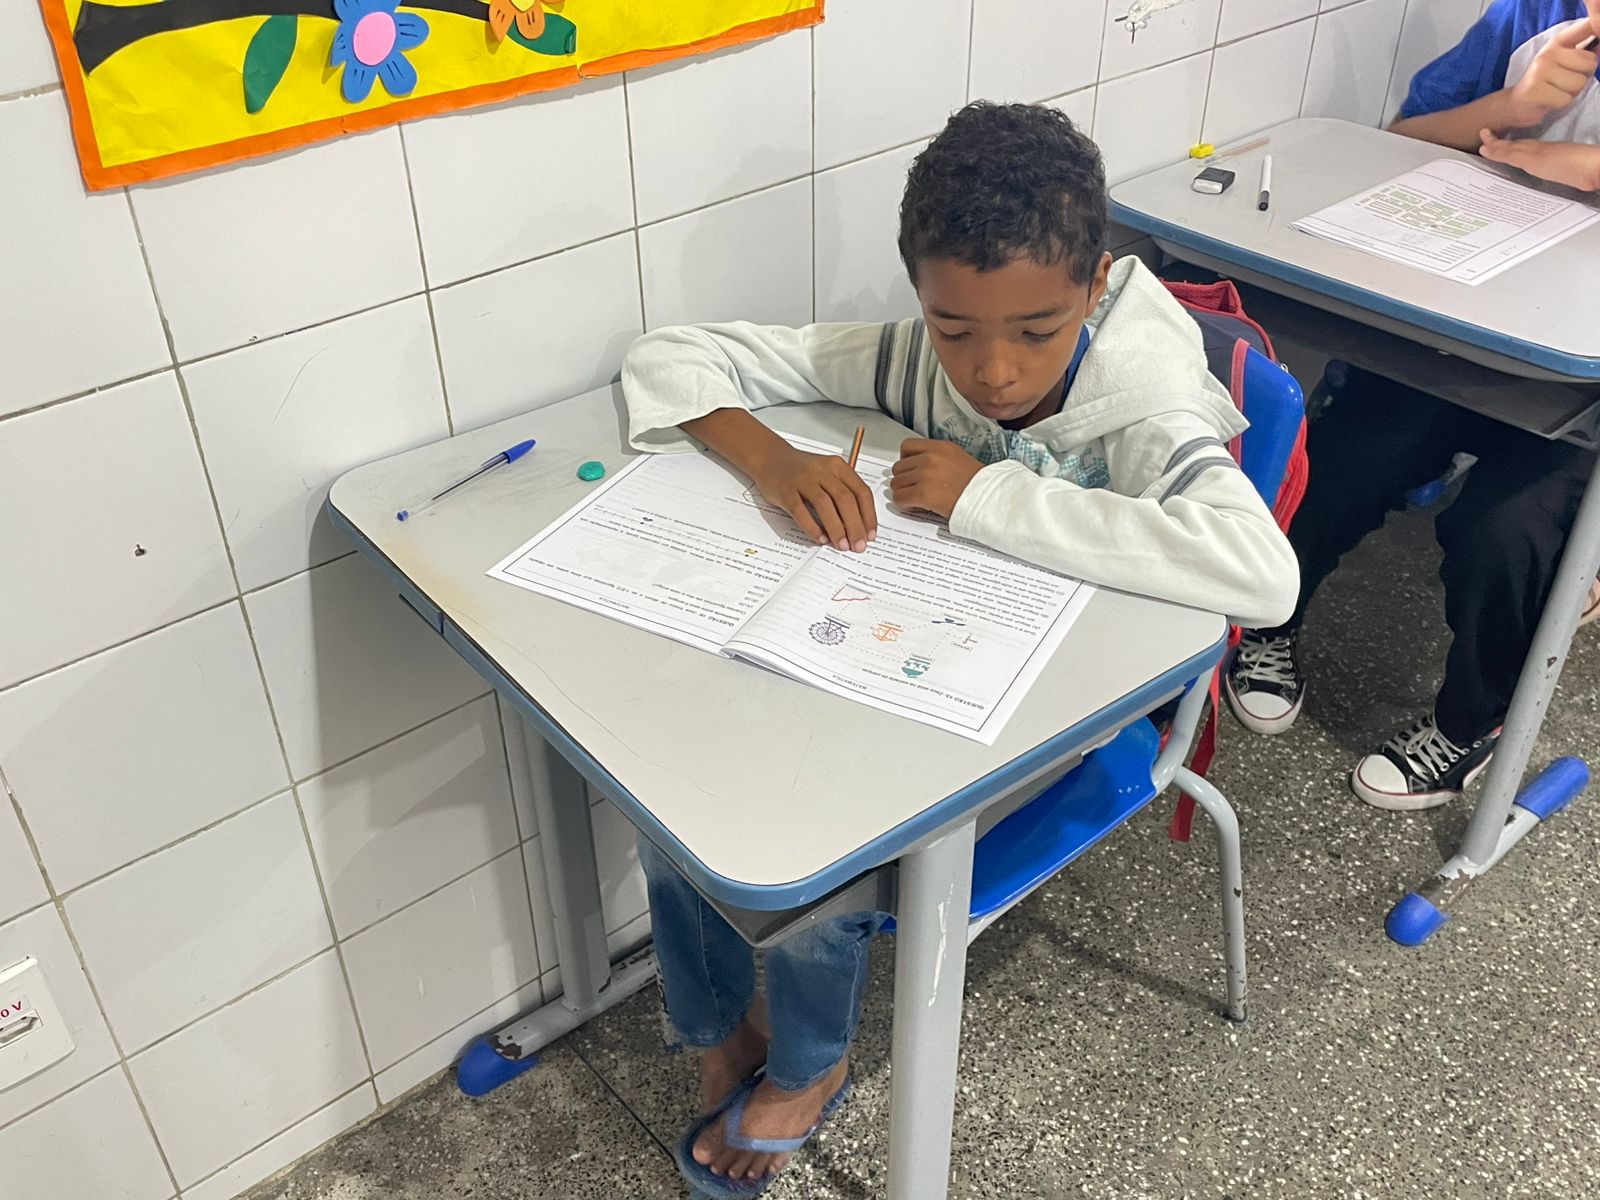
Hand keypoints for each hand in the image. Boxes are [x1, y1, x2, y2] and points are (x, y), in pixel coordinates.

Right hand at [749, 443, 876, 551]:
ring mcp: (803, 480)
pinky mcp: (785, 491)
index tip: (870, 534)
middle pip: (845, 500)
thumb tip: (857, 526)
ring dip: (836, 529)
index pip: (861, 492)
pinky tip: (820, 538)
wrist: (769, 458)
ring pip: (825, 505)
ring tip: (842, 545)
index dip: (868, 516)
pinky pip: (801, 511)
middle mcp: (822, 470)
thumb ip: (842, 494)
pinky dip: (812, 527)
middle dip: (855, 526)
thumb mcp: (827, 474)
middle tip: (858, 546)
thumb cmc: (802, 470)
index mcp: (837, 466)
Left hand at [889, 439, 983, 520]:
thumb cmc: (976, 484)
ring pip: (896, 483)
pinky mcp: (923, 493)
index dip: (905, 460)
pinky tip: (916, 505)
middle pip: (898, 467)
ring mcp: (926, 475)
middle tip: (914, 488)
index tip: (910, 470)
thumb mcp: (957, 458)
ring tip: (916, 498)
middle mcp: (930, 458)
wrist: (987, 498)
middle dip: (904, 479)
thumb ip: (935, 458)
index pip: (907, 446)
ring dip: (903, 492)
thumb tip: (914, 467)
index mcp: (940, 447)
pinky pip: (899, 498)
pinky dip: (904, 504)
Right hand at [1480, 131, 1599, 190]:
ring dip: (1511, 151)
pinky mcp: (1558, 168)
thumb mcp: (1532, 160)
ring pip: (1524, 152)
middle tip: (1486, 140)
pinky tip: (1526, 164)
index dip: (1494, 142)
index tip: (1482, 135)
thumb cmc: (1565, 164)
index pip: (1508, 145)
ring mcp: (1549, 158)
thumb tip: (1487, 148)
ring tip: (1501, 150)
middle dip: (1500, 144)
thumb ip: (1511, 155)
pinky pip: (1534, 162)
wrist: (1593, 169)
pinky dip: (1524, 160)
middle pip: (1515, 146)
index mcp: (1531, 149)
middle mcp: (1538, 152)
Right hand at [1504, 23, 1598, 126]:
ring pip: (1579, 83)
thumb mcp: (1566, 62)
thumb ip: (1586, 53)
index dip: (1598, 27)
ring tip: (1558, 91)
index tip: (1597, 32)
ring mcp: (1540, 71)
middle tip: (1566, 82)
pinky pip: (1565, 99)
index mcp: (1558, 42)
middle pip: (1589, 63)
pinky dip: (1561, 103)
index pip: (1588, 26)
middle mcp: (1548, 52)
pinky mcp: (1536, 90)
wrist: (1517, 103)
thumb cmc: (1547, 82)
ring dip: (1572, 92)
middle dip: (1583, 77)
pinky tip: (1550, 100)